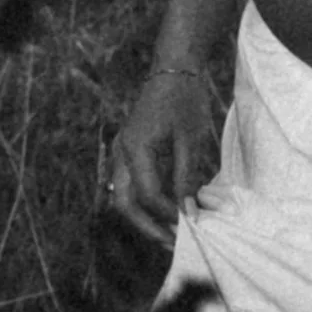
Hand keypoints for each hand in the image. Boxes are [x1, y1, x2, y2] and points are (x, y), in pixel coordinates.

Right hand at [107, 67, 216, 244]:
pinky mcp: (128, 152)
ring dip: (145, 218)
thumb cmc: (184, 98)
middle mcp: (121, 153)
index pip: (148, 196)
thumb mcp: (191, 139)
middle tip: (172, 243)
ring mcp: (121, 152)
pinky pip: (131, 185)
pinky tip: (167, 211)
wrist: (173, 68)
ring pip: (124, 197)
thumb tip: (188, 211)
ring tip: (170, 233)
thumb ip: (186, 176)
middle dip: (147, 227)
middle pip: (124, 204)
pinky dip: (146, 203)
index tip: (190, 225)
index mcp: (135, 148)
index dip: (169, 214)